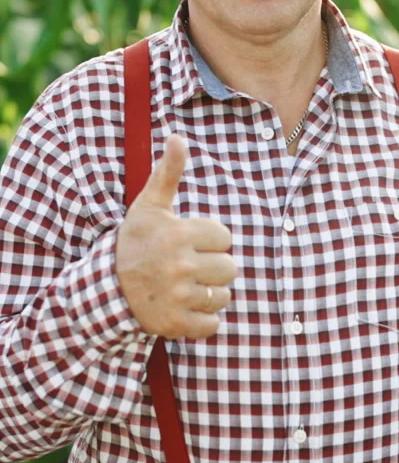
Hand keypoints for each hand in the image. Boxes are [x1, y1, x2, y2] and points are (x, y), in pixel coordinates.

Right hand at [116, 134, 236, 338]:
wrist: (105, 289)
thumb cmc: (134, 242)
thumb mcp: (149, 205)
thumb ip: (168, 172)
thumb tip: (177, 137)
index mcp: (178, 234)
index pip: (224, 237)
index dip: (210, 240)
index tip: (187, 242)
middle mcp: (179, 266)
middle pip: (230, 268)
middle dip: (213, 267)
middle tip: (188, 266)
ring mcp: (178, 297)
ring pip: (223, 296)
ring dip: (209, 293)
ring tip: (186, 286)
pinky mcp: (176, 325)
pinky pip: (213, 324)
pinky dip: (203, 319)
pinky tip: (184, 307)